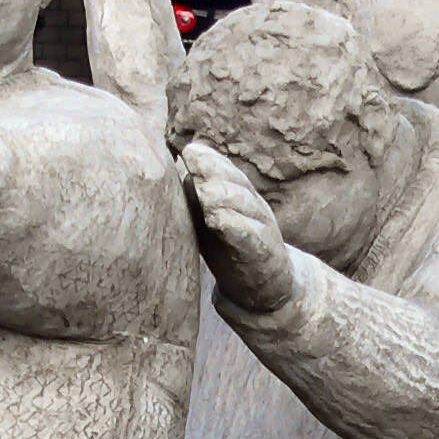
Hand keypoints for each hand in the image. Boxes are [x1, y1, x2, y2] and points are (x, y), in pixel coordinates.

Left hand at [183, 140, 296, 312]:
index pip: (229, 171)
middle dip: (214, 169)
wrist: (269, 288)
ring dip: (222, 194)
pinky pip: (250, 236)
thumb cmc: (232, 252)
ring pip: (244, 205)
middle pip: (237, 182)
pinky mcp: (264, 253)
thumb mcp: (211, 224)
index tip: (188, 150)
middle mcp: (255, 208)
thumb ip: (195, 203)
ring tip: (202, 189)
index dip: (211, 159)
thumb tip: (169, 180)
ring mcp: (262, 229)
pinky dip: (233, 225)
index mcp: (243, 198)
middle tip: (192, 159)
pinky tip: (215, 219)